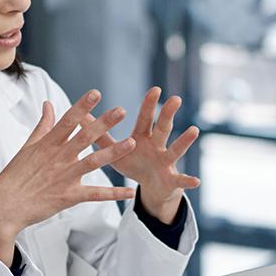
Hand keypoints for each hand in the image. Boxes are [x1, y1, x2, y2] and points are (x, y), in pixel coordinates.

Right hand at [0, 90, 137, 263]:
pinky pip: (95, 194)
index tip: (96, 93)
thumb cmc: (14, 177)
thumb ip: (43, 126)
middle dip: (104, 123)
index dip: (82, 106)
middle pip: (84, 137)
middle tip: (122, 110)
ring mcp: (64, 177)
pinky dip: (114, 194)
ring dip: (114, 152)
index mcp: (48, 145)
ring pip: (93, 162)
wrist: (3, 207)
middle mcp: (58, 158)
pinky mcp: (69, 196)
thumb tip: (48, 104)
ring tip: (132, 142)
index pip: (67, 121)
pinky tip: (130, 191)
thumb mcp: (27, 147)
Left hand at [96, 86, 200, 223]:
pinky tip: (197, 181)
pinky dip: (188, 181)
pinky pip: (181, 180)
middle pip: (163, 128)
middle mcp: (157, 146)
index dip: (150, 105)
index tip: (156, 89)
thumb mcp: (115, 151)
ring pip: (176, 150)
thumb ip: (99, 136)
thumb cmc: (133, 163)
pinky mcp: (171, 180)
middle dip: (167, 114)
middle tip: (175, 98)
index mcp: (142, 138)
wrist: (151, 186)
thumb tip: (79, 117)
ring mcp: (166, 162)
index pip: (146, 119)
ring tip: (194, 130)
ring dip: (184, 141)